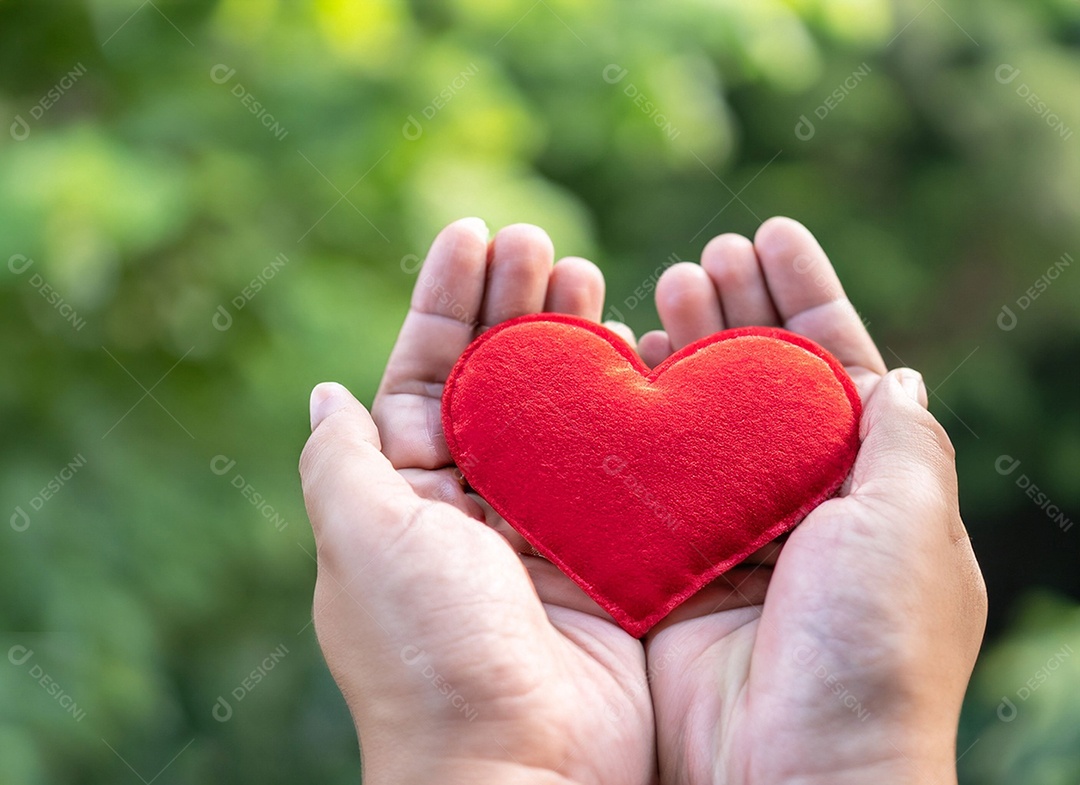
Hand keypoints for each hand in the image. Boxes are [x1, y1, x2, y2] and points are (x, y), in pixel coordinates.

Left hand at [300, 219, 656, 784]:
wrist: (521, 770)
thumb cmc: (427, 653)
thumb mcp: (360, 544)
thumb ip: (342, 463)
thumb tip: (324, 393)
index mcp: (406, 498)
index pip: (422, 374)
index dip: (443, 302)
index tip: (472, 232)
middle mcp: (473, 508)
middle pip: (494, 380)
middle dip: (513, 305)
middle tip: (544, 241)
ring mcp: (543, 529)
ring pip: (559, 411)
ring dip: (571, 340)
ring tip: (591, 275)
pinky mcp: (607, 555)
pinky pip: (618, 463)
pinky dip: (629, 406)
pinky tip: (643, 349)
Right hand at [637, 218, 987, 784]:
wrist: (791, 771)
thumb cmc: (871, 647)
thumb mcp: (912, 526)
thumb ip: (905, 441)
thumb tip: (899, 372)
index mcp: (870, 491)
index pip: (838, 367)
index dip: (805, 295)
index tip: (770, 231)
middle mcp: (800, 508)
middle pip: (762, 384)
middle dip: (737, 311)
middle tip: (703, 254)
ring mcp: (730, 536)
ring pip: (699, 421)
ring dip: (682, 351)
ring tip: (662, 286)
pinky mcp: (669, 568)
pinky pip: (646, 478)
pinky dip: (632, 422)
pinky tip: (618, 366)